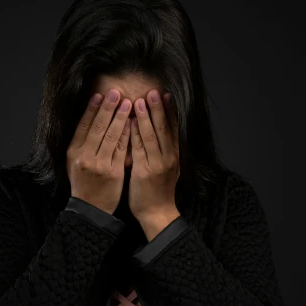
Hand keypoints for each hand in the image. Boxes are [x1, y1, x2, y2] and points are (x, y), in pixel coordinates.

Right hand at [67, 89, 132, 214]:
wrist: (90, 209)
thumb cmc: (83, 183)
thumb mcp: (74, 163)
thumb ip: (80, 143)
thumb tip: (88, 119)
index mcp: (73, 152)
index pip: (82, 126)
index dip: (91, 109)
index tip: (99, 95)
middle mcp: (85, 157)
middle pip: (97, 128)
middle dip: (107, 108)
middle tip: (116, 92)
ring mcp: (100, 165)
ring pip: (111, 136)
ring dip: (120, 118)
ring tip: (128, 103)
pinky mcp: (114, 172)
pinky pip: (122, 149)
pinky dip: (127, 135)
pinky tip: (133, 123)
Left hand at [129, 90, 180, 239]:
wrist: (157, 213)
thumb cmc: (158, 191)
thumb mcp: (167, 169)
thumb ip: (164, 151)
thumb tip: (159, 133)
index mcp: (174, 156)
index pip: (174, 129)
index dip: (170, 111)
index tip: (166, 95)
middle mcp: (168, 158)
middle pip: (164, 129)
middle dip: (158, 109)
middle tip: (154, 91)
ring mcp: (157, 164)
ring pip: (152, 136)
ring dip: (146, 117)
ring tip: (141, 100)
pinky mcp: (145, 172)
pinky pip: (139, 149)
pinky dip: (135, 133)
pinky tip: (131, 121)